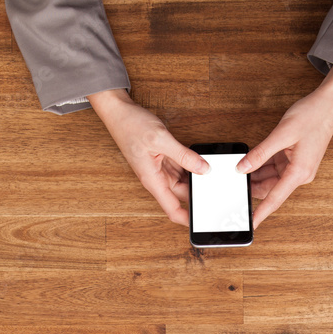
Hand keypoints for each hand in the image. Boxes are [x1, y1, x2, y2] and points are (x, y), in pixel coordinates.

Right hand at [88, 88, 210, 225]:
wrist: (118, 111)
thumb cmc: (131, 125)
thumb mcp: (161, 139)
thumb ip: (184, 156)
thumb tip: (203, 169)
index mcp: (153, 181)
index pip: (172, 210)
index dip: (187, 219)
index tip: (201, 222)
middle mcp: (156, 178)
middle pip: (182, 194)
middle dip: (197, 193)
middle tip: (214, 189)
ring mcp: (159, 169)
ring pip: (183, 180)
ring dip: (194, 177)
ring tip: (208, 172)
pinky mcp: (162, 159)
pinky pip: (180, 167)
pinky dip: (190, 165)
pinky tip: (199, 160)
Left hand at [237, 66, 332, 228]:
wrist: (329, 104)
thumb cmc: (312, 117)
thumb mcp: (282, 134)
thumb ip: (260, 153)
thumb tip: (243, 167)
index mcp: (299, 173)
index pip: (275, 199)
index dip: (261, 213)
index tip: (251, 224)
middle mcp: (299, 174)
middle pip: (271, 189)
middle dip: (253, 187)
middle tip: (235, 186)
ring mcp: (297, 167)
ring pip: (271, 179)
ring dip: (256, 175)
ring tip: (240, 171)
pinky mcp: (295, 160)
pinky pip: (275, 168)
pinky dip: (262, 166)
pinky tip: (251, 162)